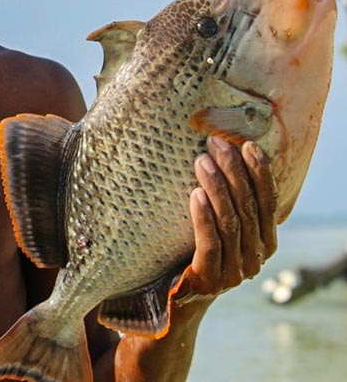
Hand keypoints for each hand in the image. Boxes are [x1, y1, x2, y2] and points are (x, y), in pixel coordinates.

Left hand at [173, 136, 277, 303]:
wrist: (174, 297)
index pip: (268, 202)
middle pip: (248, 207)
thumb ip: (229, 201)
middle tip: (215, 144)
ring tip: (202, 160)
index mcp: (264, 243)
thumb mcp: (218, 224)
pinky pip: (210, 243)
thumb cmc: (195, 249)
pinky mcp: (210, 280)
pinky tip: (195, 194)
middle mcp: (255, 258)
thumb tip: (222, 153)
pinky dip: (204, 217)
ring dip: (217, 187)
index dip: (261, 173)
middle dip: (234, 171)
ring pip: (231, 222)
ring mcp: (234, 272)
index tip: (247, 144)